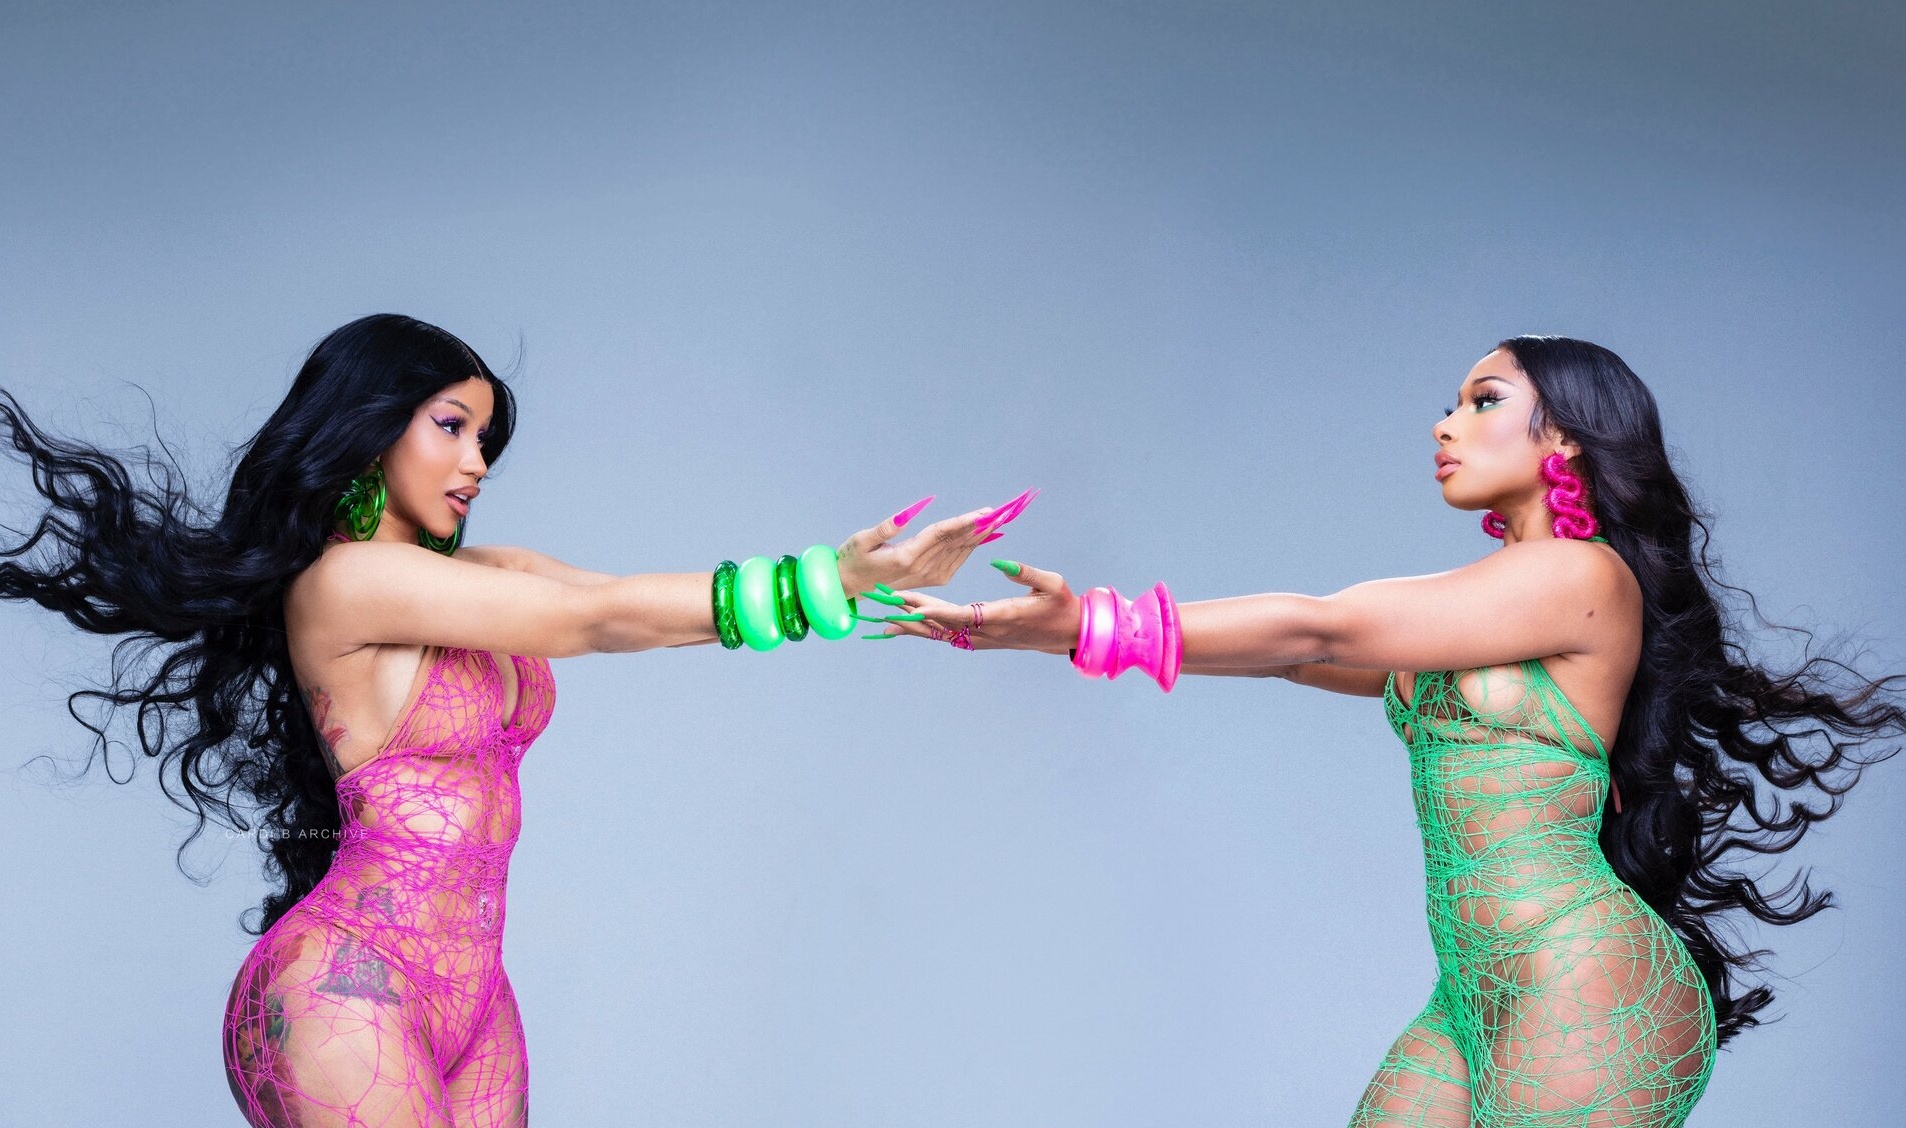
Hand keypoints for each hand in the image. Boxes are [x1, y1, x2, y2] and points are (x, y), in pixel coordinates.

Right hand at [835, 489, 1036, 596]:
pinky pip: (957, 559)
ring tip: (1000, 519)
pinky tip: (984, 535)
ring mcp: (930, 576)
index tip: (985, 512)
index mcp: (907, 557)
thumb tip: (908, 512)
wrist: (851, 587)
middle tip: (1004, 511)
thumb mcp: (861, 541)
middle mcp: (922, 569)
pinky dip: (972, 545)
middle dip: (981, 525)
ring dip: (981, 534)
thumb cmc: (852, 559)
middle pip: (957, 541)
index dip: (965, 522)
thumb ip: (885, 528)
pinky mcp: (933, 579)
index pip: (942, 534)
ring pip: (960, 550)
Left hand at [881, 559, 1079, 651]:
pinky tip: (912, 628)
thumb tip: (998, 560)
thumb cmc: (1062, 605)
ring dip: (916, 628)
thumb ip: (1026, 573)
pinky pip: (951, 636)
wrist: (1069, 633)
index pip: (963, 615)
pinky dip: (929, 632)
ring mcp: (986, 639)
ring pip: (944, 634)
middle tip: (884, 609)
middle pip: (944, 626)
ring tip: (885, 621)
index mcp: (1003, 616)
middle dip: (913, 617)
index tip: (914, 607)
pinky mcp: (985, 640)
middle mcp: (989, 632)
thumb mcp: (1052, 583)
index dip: (937, 611)